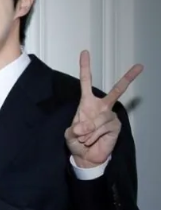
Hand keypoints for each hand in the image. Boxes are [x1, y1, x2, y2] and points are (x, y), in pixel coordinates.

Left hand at [64, 50, 142, 167]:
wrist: (85, 157)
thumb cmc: (77, 142)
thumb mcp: (70, 135)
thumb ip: (75, 129)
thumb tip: (84, 127)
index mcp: (87, 103)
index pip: (86, 82)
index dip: (85, 67)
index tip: (85, 52)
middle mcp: (101, 106)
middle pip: (117, 90)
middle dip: (128, 78)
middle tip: (140, 66)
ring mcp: (110, 115)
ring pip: (99, 119)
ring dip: (88, 131)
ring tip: (84, 138)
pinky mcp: (116, 126)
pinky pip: (103, 128)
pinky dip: (94, 135)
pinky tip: (92, 140)